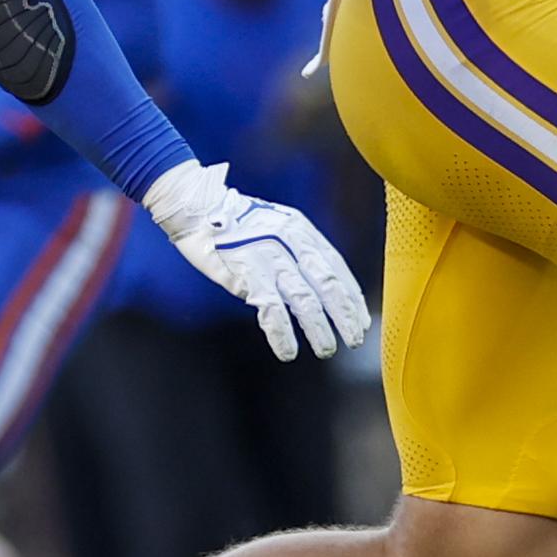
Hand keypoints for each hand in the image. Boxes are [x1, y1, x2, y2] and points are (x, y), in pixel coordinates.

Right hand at [145, 158, 369, 361]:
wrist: (196, 206)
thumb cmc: (234, 220)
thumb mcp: (276, 225)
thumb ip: (296, 251)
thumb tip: (314, 288)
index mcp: (301, 229)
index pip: (336, 266)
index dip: (351, 296)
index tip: (361, 319)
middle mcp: (290, 241)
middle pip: (328, 284)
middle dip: (344, 315)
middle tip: (355, 339)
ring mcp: (270, 257)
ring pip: (304, 300)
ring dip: (319, 329)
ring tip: (327, 349)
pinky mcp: (247, 272)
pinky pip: (271, 310)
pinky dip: (282, 334)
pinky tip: (288, 351)